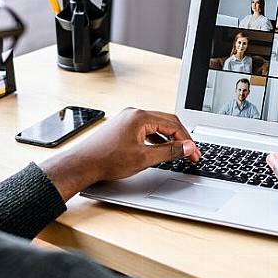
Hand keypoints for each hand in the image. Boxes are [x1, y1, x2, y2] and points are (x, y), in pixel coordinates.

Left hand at [39, 108, 200, 199]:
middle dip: (181, 138)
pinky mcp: (123, 127)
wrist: (83, 164)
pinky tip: (160, 150)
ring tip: (178, 152)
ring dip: (169, 138)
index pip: (173, 125)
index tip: (195, 154)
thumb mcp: (144, 158)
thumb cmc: (107, 160)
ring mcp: (127, 119)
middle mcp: (134, 113)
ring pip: (157, 125)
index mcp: (140, 116)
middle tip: (191, 153)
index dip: (187, 141)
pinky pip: (146, 129)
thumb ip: (170, 151)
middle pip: (167, 122)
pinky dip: (157, 139)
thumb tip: (188, 147)